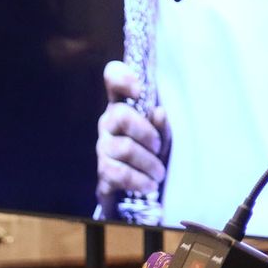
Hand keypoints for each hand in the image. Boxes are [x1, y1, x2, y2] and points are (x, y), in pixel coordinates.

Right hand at [95, 60, 169, 216]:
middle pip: (120, 116)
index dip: (122, 78)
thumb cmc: (154, 154)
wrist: (140, 190)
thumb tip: (158, 112)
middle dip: (146, 133)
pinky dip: (140, 180)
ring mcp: (104, 147)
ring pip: (124, 148)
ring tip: (159, 173)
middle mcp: (109, 122)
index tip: (139, 89)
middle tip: (159, 148)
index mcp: (125, 105)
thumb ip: (162, 125)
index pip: (113, 78)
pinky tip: (150, 185)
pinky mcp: (103, 172)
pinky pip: (119, 174)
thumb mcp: (164, 137)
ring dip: (149, 162)